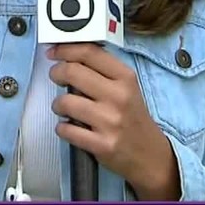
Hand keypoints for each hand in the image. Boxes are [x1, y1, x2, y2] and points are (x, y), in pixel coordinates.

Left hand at [47, 44, 180, 200]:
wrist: (150, 154)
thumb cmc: (133, 118)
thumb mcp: (127, 87)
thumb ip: (102, 70)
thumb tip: (70, 54)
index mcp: (126, 78)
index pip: (90, 53)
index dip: (65, 49)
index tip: (54, 52)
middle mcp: (119, 97)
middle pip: (72, 72)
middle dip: (57, 73)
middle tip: (56, 77)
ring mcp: (110, 122)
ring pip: (65, 102)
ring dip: (58, 104)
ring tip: (64, 108)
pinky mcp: (102, 145)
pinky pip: (66, 129)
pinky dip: (62, 127)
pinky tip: (69, 127)